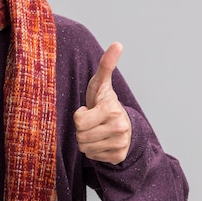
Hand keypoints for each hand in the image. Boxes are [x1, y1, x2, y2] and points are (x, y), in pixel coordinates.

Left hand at [74, 42, 131, 164]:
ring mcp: (120, 144)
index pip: (79, 121)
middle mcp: (119, 128)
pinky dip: (93, 150)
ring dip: (86, 140)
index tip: (89, 110)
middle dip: (82, 129)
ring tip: (96, 130)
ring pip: (85, 148)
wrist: (122, 124)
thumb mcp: (101, 83)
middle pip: (80, 136)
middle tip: (92, 121)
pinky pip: (92, 157)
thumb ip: (106, 64)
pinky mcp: (118, 157)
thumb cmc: (104, 101)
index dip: (80, 115)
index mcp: (112, 110)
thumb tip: (117, 43)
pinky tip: (101, 140)